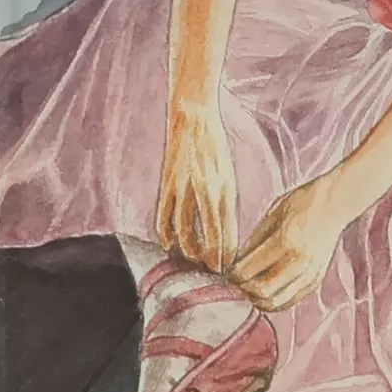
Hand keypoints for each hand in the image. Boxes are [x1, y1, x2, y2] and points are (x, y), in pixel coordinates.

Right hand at [156, 101, 239, 271]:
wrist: (191, 114)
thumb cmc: (213, 145)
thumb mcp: (228, 174)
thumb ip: (225, 202)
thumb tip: (225, 233)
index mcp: (223, 187)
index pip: (226, 233)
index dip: (226, 257)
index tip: (228, 273)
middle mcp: (203, 191)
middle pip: (206, 239)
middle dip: (210, 261)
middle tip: (213, 276)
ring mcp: (182, 189)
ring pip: (183, 234)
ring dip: (189, 254)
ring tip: (194, 266)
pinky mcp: (165, 186)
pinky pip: (163, 221)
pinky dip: (167, 238)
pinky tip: (171, 248)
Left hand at [232, 175, 349, 310]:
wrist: (335, 204)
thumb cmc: (303, 202)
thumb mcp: (273, 213)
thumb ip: (255, 239)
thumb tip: (237, 261)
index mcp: (285, 240)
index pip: (249, 270)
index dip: (233, 275)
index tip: (227, 271)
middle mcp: (299, 261)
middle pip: (262, 292)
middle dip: (244, 289)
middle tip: (237, 281)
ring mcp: (310, 273)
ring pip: (277, 302)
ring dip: (258, 299)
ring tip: (250, 287)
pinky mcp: (315, 280)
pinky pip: (290, 300)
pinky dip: (275, 300)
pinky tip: (267, 289)